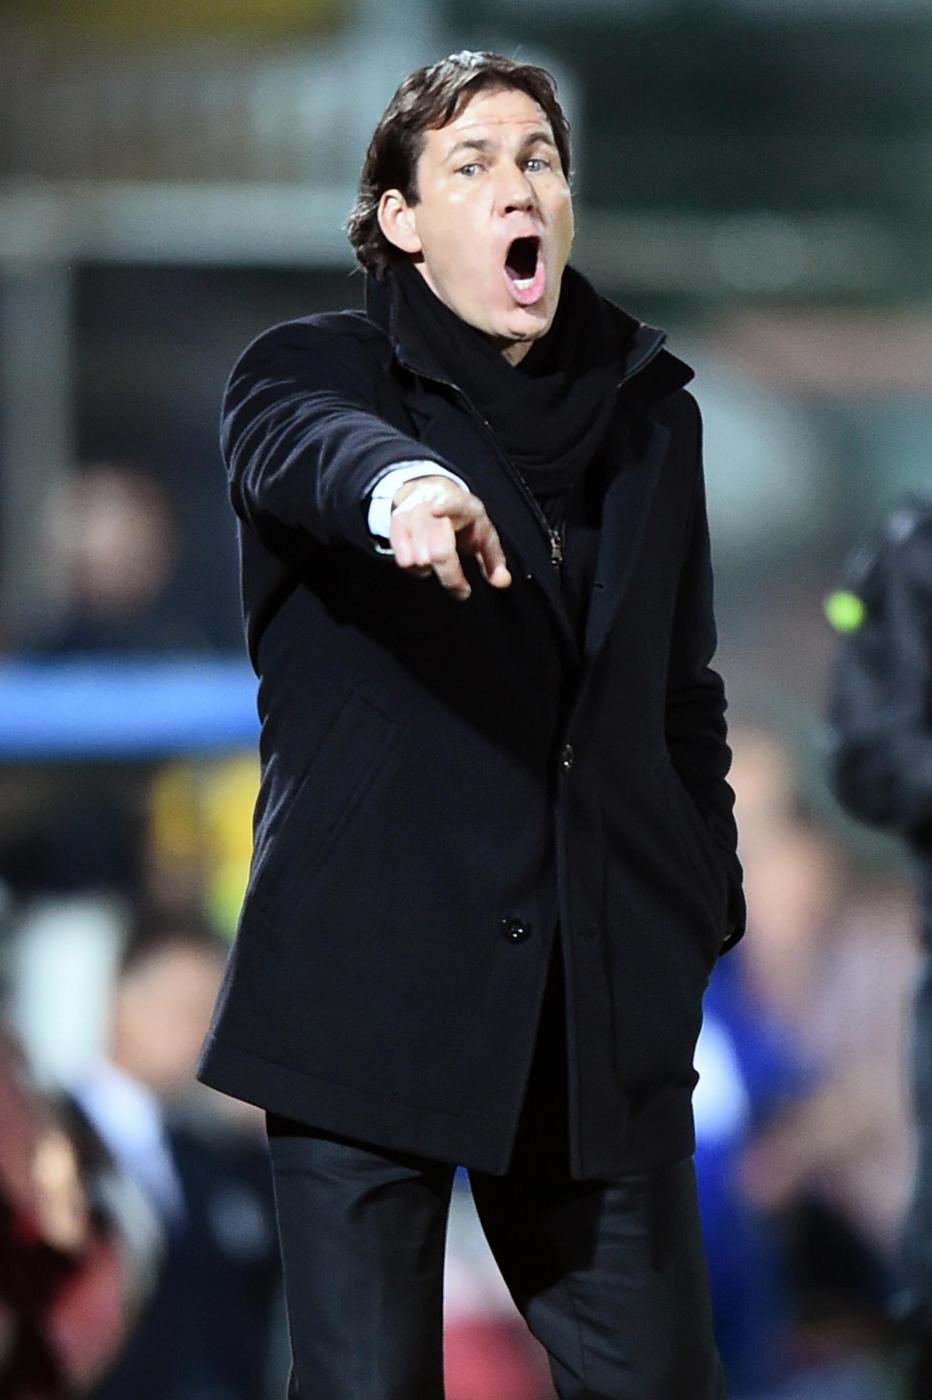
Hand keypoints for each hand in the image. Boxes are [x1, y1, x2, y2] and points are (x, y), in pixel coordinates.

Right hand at [389, 476, 511, 601]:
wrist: (429, 493)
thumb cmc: (462, 519)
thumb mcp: (483, 534)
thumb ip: (494, 561)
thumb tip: (503, 582)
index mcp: (461, 504)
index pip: (452, 502)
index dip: (444, 505)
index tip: (437, 509)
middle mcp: (432, 505)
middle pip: (437, 550)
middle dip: (450, 576)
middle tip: (461, 588)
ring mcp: (411, 514)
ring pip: (417, 559)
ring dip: (431, 571)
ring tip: (442, 564)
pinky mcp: (396, 524)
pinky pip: (403, 560)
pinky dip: (415, 569)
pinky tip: (425, 562)